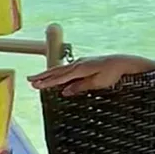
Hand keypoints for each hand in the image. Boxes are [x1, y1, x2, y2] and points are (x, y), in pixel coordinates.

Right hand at [27, 55, 146, 95]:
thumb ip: (80, 86)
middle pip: (58, 71)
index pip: (60, 77)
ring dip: (50, 73)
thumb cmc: (113, 73)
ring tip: (38, 77)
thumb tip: (64, 91)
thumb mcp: (98, 83)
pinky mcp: (86, 62)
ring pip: (62, 68)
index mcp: (81, 69)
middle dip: (43, 76)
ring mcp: (82, 62)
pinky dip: (60, 71)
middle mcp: (79, 64)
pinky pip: (69, 68)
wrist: (124, 62)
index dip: (47, 82)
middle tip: (30, 80)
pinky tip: (58, 74)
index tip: (35, 85)